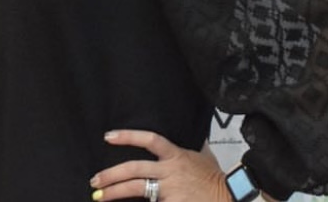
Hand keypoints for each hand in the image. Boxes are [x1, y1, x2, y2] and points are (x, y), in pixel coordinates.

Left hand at [90, 130, 226, 201]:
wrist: (232, 197)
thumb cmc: (216, 179)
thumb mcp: (204, 156)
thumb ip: (194, 145)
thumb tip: (196, 132)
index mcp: (176, 156)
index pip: (150, 140)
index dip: (128, 136)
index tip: (109, 136)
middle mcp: (171, 171)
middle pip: (134, 169)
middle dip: (111, 174)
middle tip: (96, 180)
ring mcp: (171, 190)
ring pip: (136, 188)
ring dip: (114, 192)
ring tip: (100, 196)